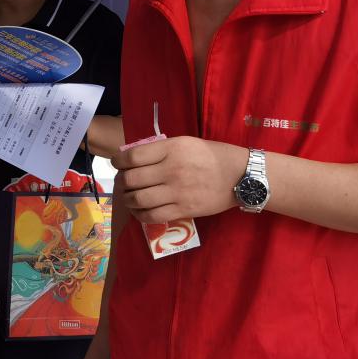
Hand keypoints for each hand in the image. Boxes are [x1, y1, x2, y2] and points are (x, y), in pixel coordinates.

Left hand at [113, 136, 245, 222]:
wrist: (239, 176)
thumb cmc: (212, 155)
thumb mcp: (185, 143)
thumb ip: (160, 150)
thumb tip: (134, 158)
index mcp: (171, 149)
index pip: (132, 157)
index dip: (118, 161)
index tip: (117, 163)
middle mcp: (171, 170)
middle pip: (132, 179)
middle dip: (122, 181)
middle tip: (124, 182)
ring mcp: (177, 192)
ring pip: (138, 200)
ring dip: (128, 199)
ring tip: (129, 197)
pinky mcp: (183, 210)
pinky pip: (152, 216)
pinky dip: (140, 215)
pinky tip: (139, 210)